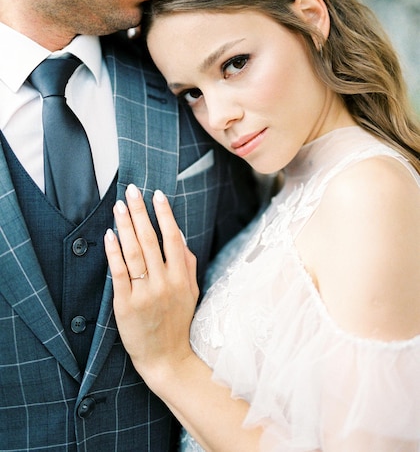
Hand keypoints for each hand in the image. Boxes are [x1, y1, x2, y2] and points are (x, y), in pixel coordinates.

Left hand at [104, 184, 198, 386]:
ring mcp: (144, 294)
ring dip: (125, 226)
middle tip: (132, 191)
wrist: (167, 358)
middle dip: (140, 212)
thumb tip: (178, 236)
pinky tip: (109, 235)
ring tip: (119, 206)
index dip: (165, 215)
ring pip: (134, 253)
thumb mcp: (191, 291)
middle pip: (150, 240)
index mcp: (181, 277)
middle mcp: (164, 283)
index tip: (157, 194)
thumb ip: (187, 263)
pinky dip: (113, 252)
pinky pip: (119, 273)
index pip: (172, 238)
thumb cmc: (179, 321)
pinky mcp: (126, 305)